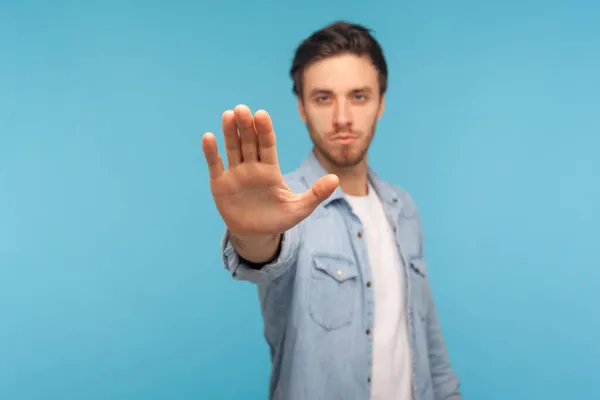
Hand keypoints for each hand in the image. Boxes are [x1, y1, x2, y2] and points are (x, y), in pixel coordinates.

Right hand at [202, 105, 337, 236]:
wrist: (256, 235)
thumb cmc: (279, 219)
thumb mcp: (299, 208)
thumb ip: (316, 194)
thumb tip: (336, 179)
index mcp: (270, 169)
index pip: (268, 144)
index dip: (265, 130)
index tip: (262, 114)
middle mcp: (252, 166)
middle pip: (249, 142)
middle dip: (246, 126)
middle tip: (242, 109)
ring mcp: (235, 173)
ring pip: (232, 148)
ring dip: (230, 133)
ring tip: (228, 115)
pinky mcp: (220, 183)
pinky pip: (216, 165)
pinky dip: (211, 152)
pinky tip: (209, 137)